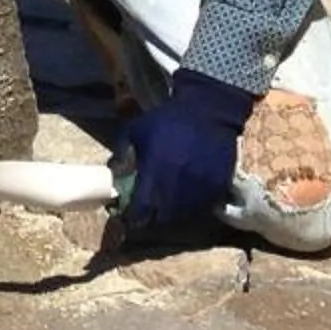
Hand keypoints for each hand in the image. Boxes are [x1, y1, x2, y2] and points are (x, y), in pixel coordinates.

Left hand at [119, 69, 261, 236]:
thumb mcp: (136, 129)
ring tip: (166, 207)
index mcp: (155, 171)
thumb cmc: (168, 120)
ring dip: (173, 214)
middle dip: (153, 218)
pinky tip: (186, 199)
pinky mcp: (218, 187)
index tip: (130, 216)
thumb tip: (113, 173)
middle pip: (163, 217)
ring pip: (183, 215)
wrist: (208, 111)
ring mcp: (200, 188)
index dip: (135, 216)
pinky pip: (203, 207)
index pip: (142, 208)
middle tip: (148, 212)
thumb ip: (122, 151)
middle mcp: (178, 184)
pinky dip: (193, 207)